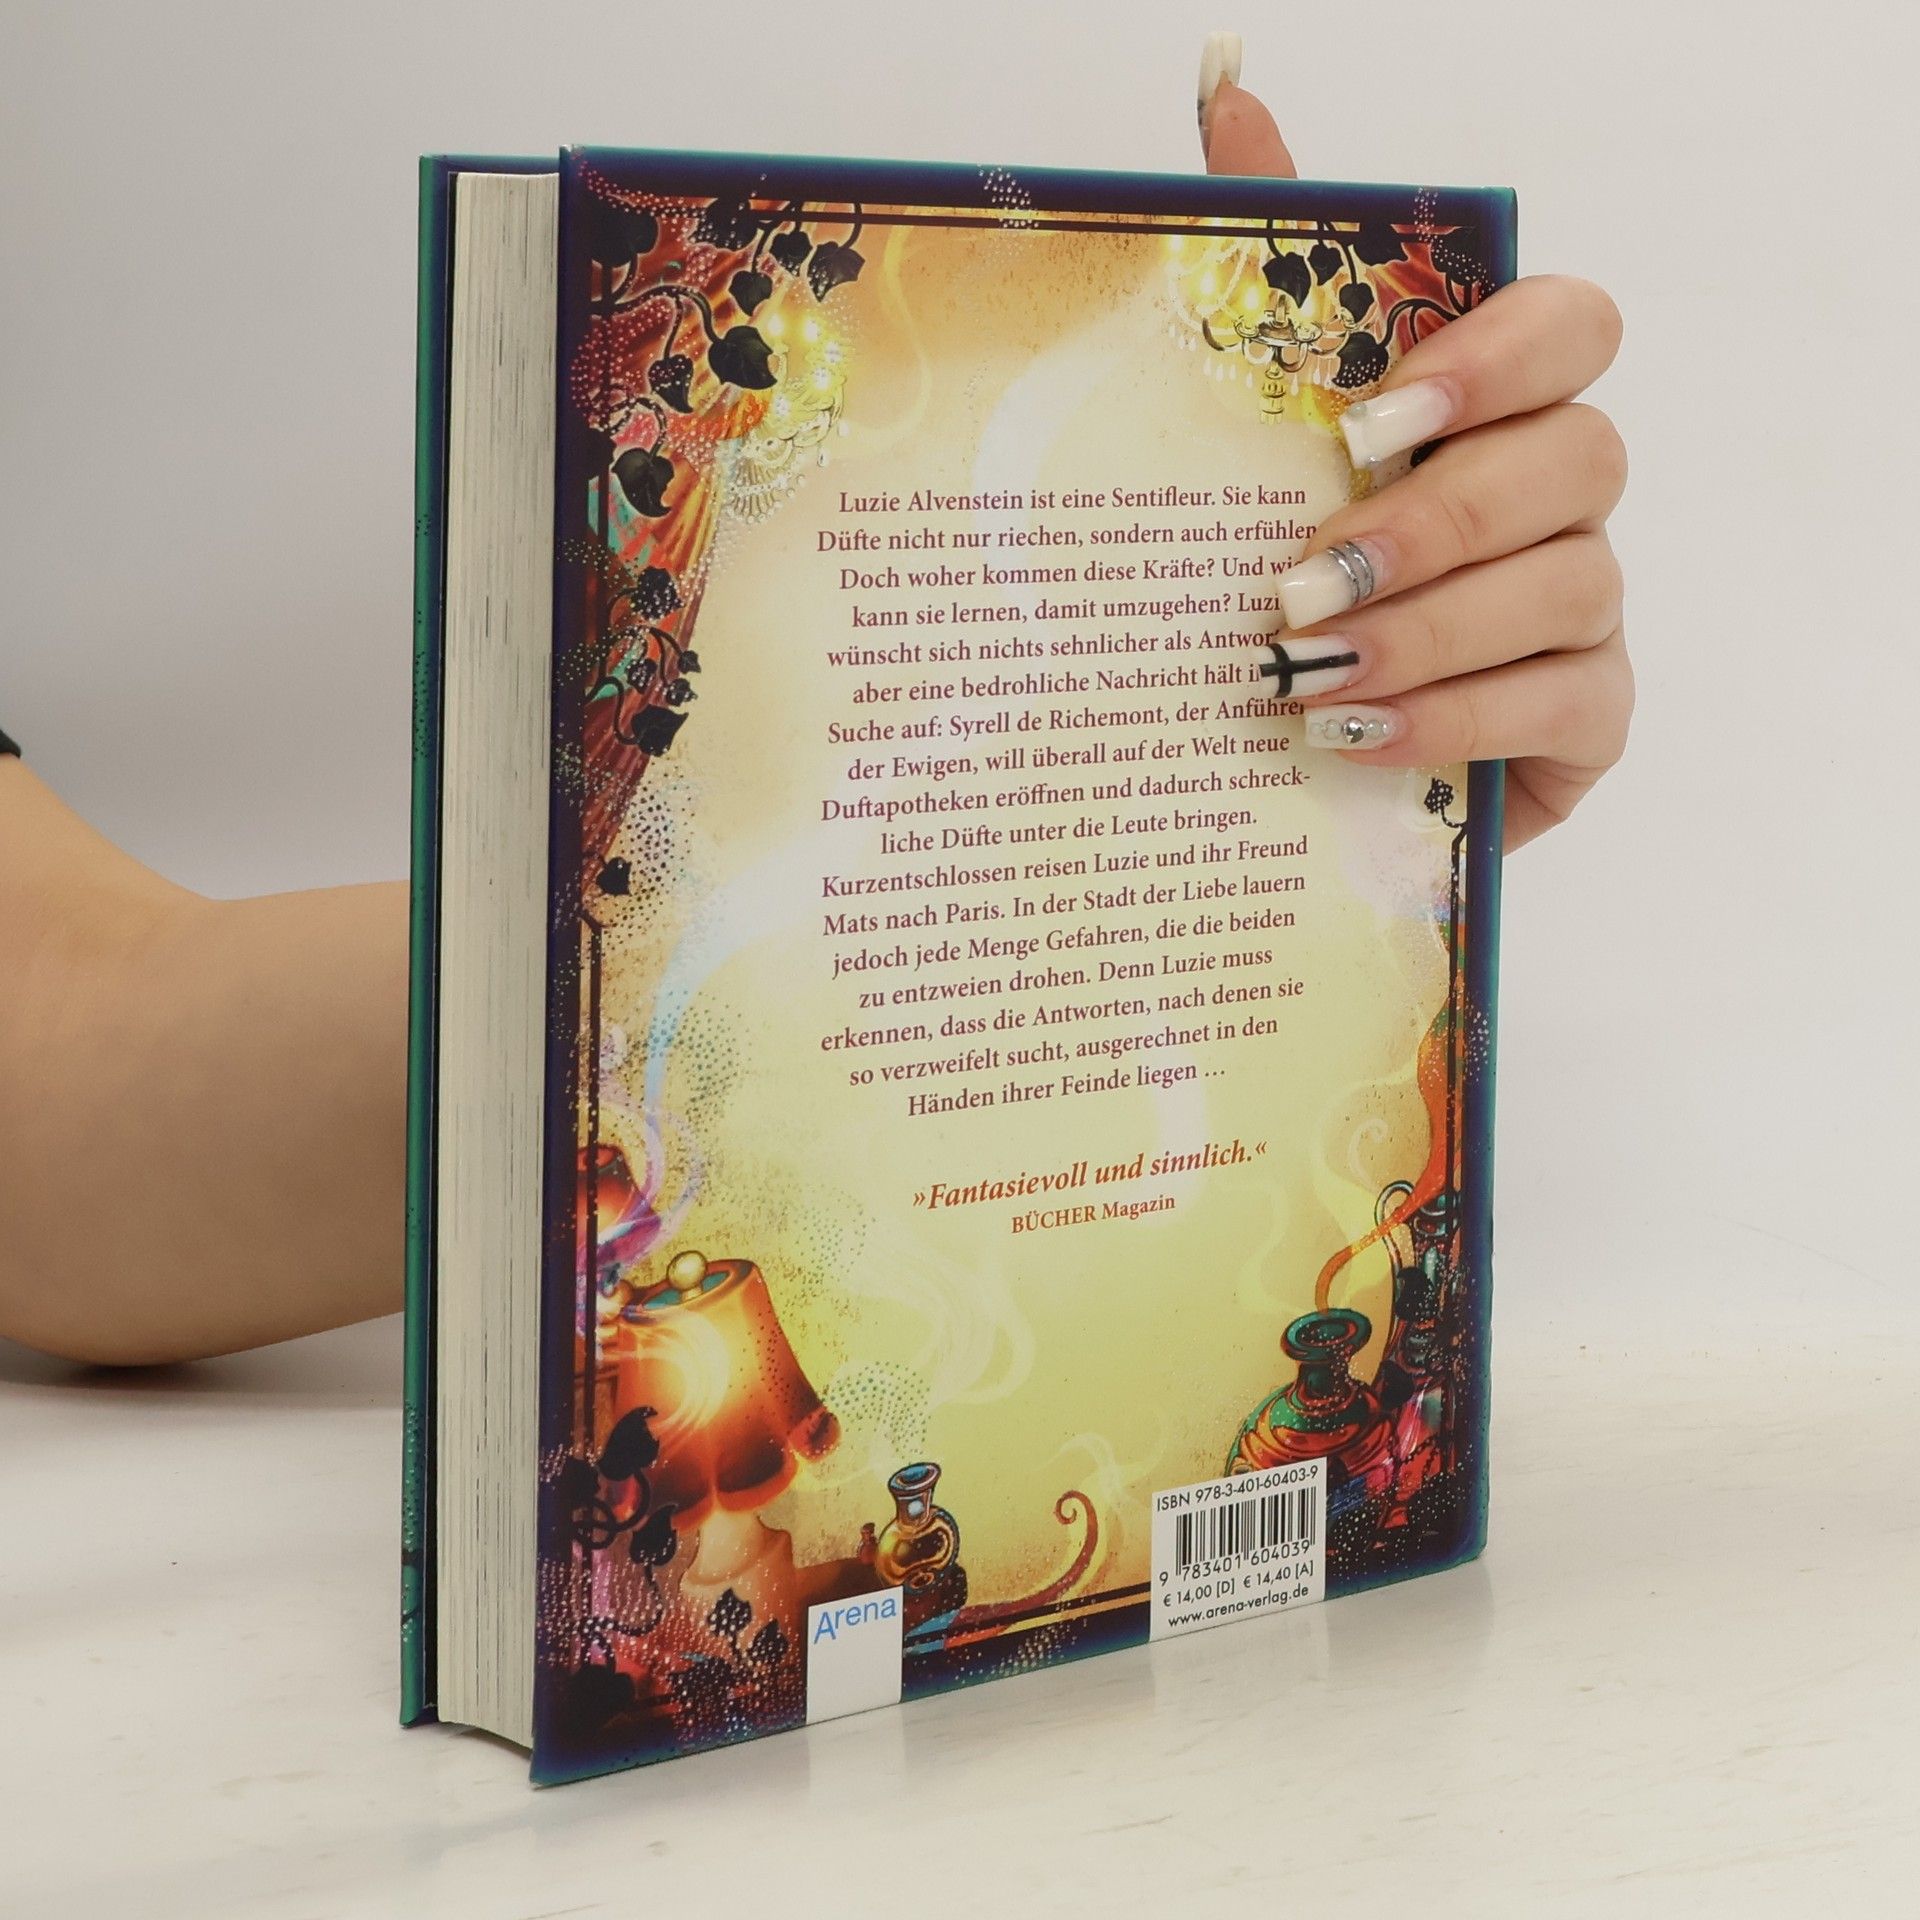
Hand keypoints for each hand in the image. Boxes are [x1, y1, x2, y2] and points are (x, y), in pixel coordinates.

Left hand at [1200, 52, 1630, 849]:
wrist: (1301, 736)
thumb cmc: (1296, 563)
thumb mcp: (1263, 423)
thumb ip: (1274, 270)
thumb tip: (1232, 101)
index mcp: (1503, 405)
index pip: (1571, 328)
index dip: (1494, 360)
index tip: (1366, 422)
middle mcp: (1563, 494)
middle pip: (1578, 459)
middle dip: (1438, 521)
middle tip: (1303, 581)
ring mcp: (1587, 608)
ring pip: (1568, 588)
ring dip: (1430, 630)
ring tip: (1309, 673)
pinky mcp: (1589, 716)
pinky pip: (1563, 706)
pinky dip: (1456, 719)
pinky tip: (1358, 735)